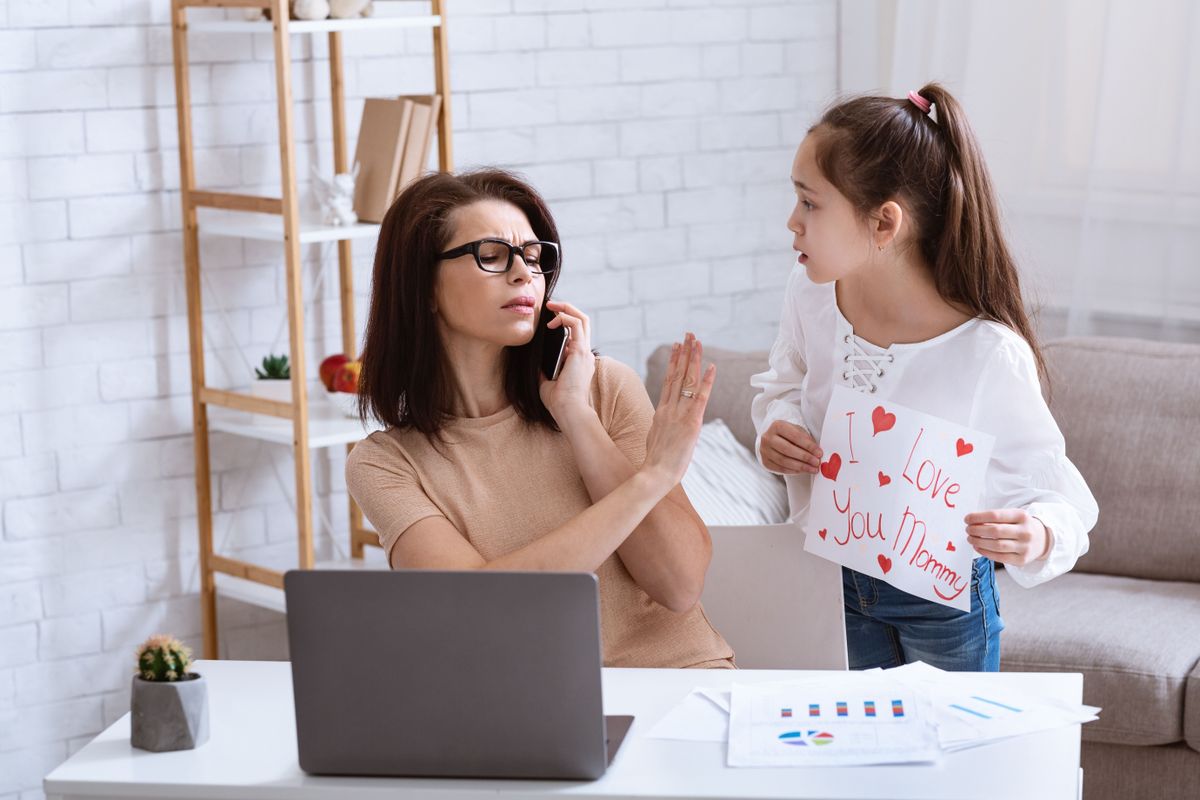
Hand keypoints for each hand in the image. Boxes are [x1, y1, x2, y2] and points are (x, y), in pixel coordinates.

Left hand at [538, 299, 595, 424]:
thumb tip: (532, 362)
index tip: (548, 322)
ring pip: (582, 319)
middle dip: (567, 310)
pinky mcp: (580, 350)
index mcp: (579, 361)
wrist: (569, 411)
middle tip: (551, 306)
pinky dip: (565, 316)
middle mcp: (584, 354)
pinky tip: (552, 320)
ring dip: (566, 308)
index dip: (564, 324)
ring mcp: (585, 351)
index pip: (576, 335)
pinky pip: (576, 324)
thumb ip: (543, 371)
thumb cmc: (559, 402)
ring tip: (551, 306)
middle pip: (582, 322)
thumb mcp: (546, 382)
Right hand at [640, 333, 715, 489]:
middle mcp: (669, 408)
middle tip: (688, 335)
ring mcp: (679, 414)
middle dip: (683, 353)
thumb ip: (661, 425)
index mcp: (661, 412)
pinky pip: (700, 397)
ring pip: (687, 380)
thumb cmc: (655, 463)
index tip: (677, 347)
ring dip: (693, 359)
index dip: (673, 362)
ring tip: (696, 341)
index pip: (668, 381)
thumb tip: (663, 421)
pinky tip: (712, 367)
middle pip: (677, 374)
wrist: (654, 474)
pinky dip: (706, 381)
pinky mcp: (691, 423)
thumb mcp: (655, 438)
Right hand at [759, 419, 821, 473]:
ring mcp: (764, 450)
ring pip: (783, 461)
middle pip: (787, 449)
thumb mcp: (797, 431)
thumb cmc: (789, 435)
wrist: (773, 439)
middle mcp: (768, 437)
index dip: (808, 446)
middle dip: (804, 457)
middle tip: (816, 463)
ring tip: (812, 469)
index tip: (819, 453)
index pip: (795, 436)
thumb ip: (806, 440)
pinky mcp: (765, 461)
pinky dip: (793, 471)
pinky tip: (802, 470)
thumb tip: (817, 454)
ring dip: (800, 466)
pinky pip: (780, 469)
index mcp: (777, 426)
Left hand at [965, 509, 1051, 565]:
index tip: (967, 519)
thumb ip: (996, 518)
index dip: (978, 517)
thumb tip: (972, 521)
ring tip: (970, 538)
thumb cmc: (1022, 525)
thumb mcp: (1014, 516)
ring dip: (979, 542)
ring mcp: (1025, 547)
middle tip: (968, 529)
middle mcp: (1025, 531)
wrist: (1043, 539)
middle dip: (976, 530)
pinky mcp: (1022, 560)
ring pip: (996, 545)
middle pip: (995, 531)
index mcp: (1022, 516)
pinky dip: (985, 552)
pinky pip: (1000, 557)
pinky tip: (978, 547)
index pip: (995, 515)